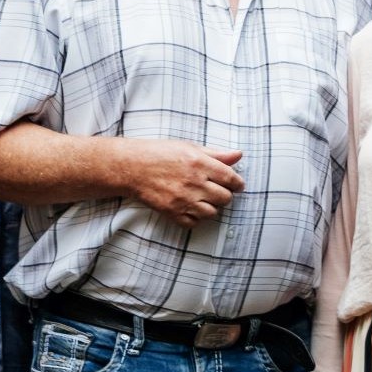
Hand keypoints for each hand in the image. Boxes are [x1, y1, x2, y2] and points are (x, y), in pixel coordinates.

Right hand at [122, 140, 244, 226]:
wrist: (132, 167)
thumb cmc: (160, 154)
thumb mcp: (190, 147)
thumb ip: (216, 154)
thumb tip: (239, 155)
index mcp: (200, 163)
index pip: (231, 178)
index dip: (238, 183)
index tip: (237, 185)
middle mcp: (194, 183)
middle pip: (225, 198)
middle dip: (225, 195)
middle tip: (218, 191)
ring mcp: (183, 200)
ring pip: (212, 213)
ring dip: (212, 207)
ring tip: (204, 199)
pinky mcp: (172, 212)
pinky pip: (194, 223)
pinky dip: (196, 218)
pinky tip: (191, 208)